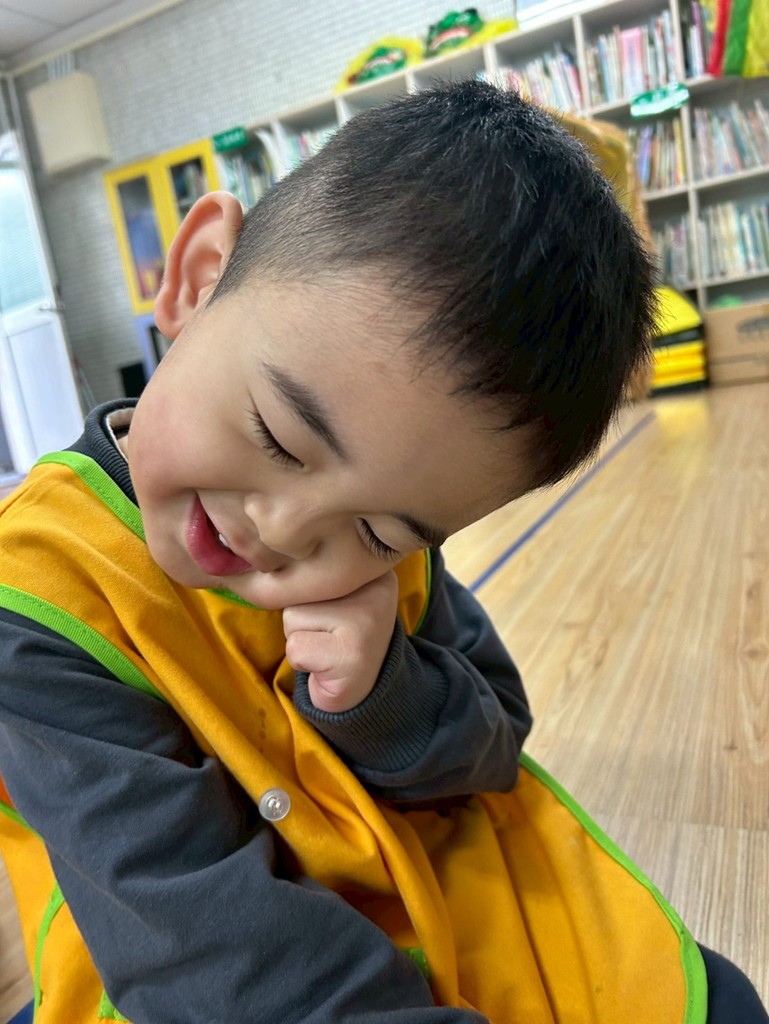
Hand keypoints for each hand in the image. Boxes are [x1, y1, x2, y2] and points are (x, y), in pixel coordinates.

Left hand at [283, 572, 398, 712]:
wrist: (360, 692)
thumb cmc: (339, 638)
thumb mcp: (334, 596)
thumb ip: (310, 577)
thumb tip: (261, 574)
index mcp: (371, 568)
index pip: (309, 563)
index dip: (306, 593)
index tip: (328, 612)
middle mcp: (376, 588)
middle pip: (299, 587)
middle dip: (302, 616)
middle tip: (330, 635)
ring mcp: (365, 621)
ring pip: (292, 616)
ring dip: (300, 637)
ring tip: (328, 648)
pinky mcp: (349, 655)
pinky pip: (295, 647)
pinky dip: (301, 661)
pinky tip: (326, 666)